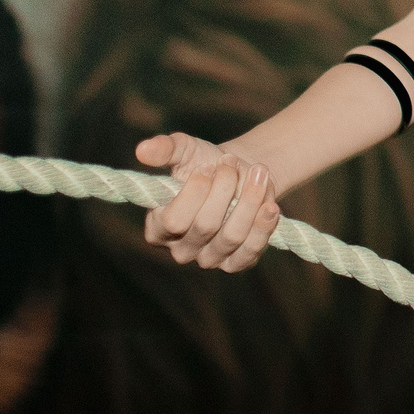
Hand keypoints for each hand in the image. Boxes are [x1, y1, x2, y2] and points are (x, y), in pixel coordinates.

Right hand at [135, 131, 281, 271]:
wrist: (239, 172)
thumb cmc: (203, 162)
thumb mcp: (184, 151)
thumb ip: (164, 150)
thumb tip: (142, 150)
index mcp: (157, 228)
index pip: (173, 220)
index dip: (195, 192)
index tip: (209, 166)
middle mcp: (181, 250)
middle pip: (206, 226)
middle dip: (224, 189)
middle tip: (232, 162)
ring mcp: (209, 259)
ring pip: (232, 237)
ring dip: (249, 201)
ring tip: (258, 172)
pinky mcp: (236, 263)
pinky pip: (250, 251)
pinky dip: (263, 227)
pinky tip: (271, 206)